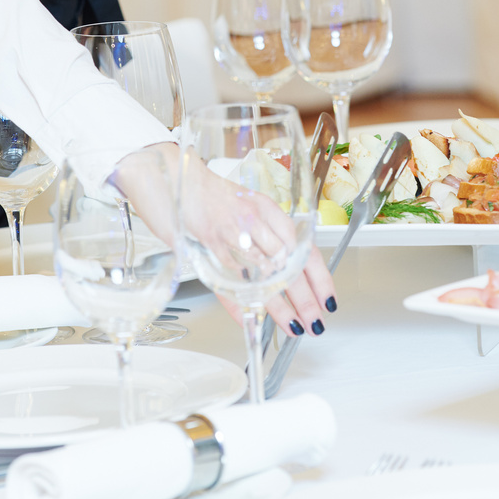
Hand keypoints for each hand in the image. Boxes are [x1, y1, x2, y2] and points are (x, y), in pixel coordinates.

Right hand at [111, 143, 335, 335]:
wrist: (170, 172)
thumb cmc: (206, 193)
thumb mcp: (243, 207)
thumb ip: (262, 235)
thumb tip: (281, 269)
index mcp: (267, 208)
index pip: (303, 245)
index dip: (319, 276)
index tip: (328, 299)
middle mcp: (253, 218)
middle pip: (288, 264)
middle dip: (305, 298)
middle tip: (316, 321)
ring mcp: (231, 231)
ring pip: (263, 275)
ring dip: (280, 306)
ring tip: (293, 326)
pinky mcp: (207, 243)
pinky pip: (229, 280)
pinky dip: (240, 304)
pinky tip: (250, 319)